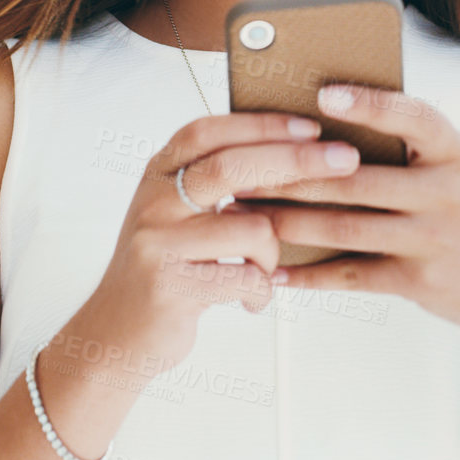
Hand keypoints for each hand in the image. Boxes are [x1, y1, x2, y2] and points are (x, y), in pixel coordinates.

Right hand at [68, 109, 365, 371]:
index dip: (263, 124)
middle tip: (345, 159)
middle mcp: (153, 201)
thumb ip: (212, 181)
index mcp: (158, 173)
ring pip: (251, 228)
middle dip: (297, 161)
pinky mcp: (171, 286)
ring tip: (262, 271)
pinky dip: (261, 291)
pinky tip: (250, 300)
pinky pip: (246, 277)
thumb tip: (289, 148)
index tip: (311, 127)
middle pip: (233, 167)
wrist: (114, 334)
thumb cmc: (163, 267)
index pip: (211, 131)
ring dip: (272, 255)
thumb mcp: (175, 212)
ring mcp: (157, 243)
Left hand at [233, 83, 459, 344]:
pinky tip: (278, 270)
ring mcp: (431, 239)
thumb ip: (419, 146)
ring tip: (245, 213)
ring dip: (286, 222)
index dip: (369, 103)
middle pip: (356, 179)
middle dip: (292, 175)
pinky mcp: (418, 281)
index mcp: (457, 153)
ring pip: (344, 226)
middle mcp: (446, 193)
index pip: (413, 117)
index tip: (324, 93)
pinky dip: (310, 274)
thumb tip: (343, 118)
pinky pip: (352, 273)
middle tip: (243, 167)